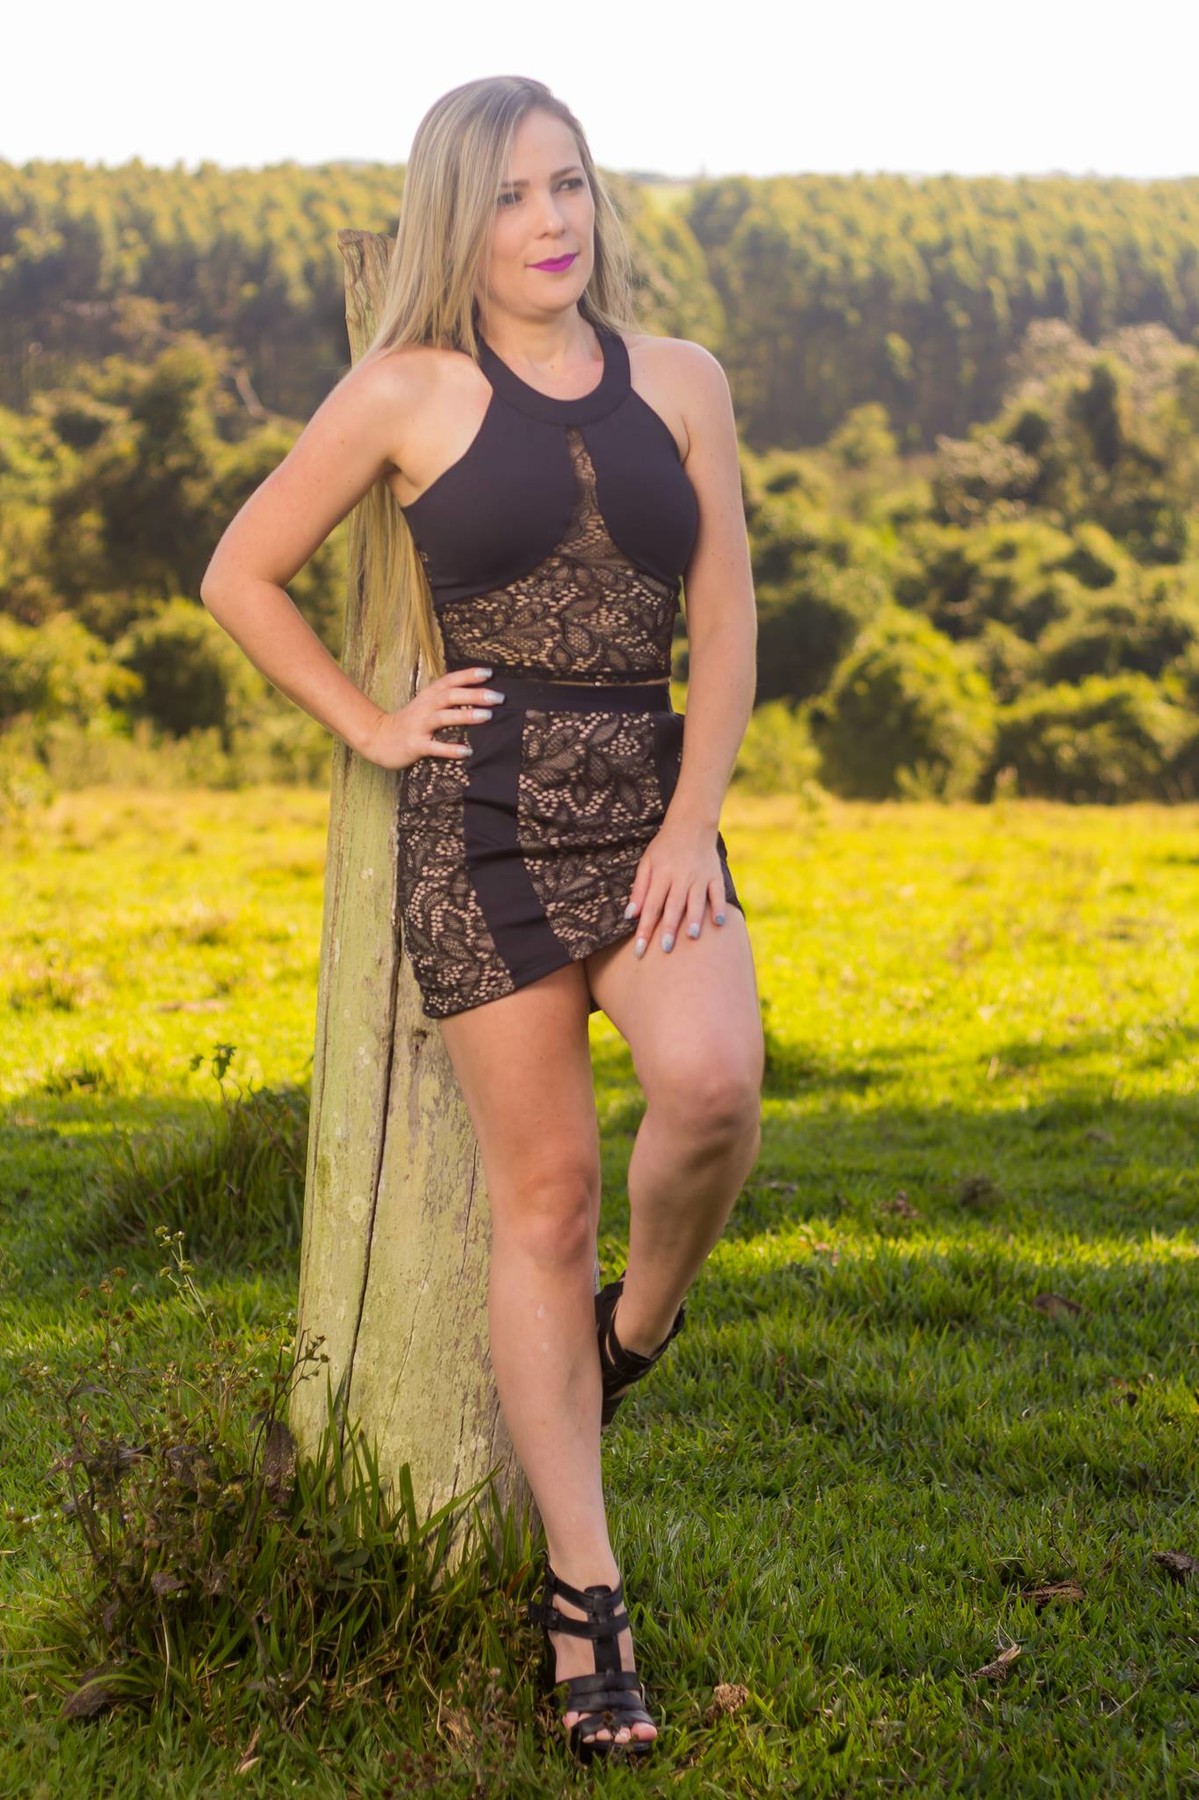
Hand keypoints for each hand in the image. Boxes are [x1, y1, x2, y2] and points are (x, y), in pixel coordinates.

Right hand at [356, 667, 504, 769]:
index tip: (489, 673)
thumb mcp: (426, 705)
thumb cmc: (410, 722)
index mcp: (429, 696)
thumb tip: (478, 695)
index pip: (450, 680)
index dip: (468, 675)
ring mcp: (419, 726)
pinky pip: (434, 747)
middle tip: (498, 697)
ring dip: (465, 715)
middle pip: (450, 696)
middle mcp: (425, 707)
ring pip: (443, 717)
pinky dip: (450, 749)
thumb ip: (446, 699)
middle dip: (474, 694)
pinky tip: (466, 751)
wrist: (378, 738)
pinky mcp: (415, 745)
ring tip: (487, 716)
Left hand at [624, 815, 728, 957]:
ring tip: (691, 936)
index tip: (639, 949)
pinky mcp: (715, 875)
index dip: (644, 928)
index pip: (650, 905)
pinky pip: (718, 892)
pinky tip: (719, 922)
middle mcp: (680, 876)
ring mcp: (699, 876)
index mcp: (661, 874)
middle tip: (665, 948)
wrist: (691, 823)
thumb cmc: (664, 847)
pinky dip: (719, 906)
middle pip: (673, 905)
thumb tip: (629, 916)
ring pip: (696, 900)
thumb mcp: (647, 863)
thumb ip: (639, 889)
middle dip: (668, 927)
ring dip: (694, 917)